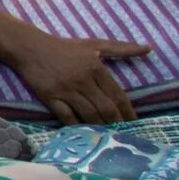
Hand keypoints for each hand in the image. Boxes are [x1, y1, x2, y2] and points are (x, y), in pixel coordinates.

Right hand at [9, 29, 149, 123]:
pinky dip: (77, 125)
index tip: (133, 123)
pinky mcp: (50, 97)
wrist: (30, 47)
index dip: (128, 112)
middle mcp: (83, 80)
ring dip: (99, 126)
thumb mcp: (94, 45)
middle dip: (116, 123)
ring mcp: (66, 90)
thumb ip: (122, 48)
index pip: (118, 96)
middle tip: (121, 133)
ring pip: (89, 114)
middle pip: (106, 108)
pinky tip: (83, 130)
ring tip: (106, 134)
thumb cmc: (64, 47)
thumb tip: (148, 48)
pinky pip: (67, 116)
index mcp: (96, 68)